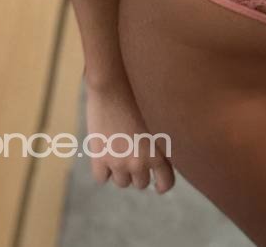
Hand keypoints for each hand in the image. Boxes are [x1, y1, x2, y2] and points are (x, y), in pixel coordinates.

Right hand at [84, 76, 174, 193]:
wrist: (113, 82)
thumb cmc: (140, 92)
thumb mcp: (160, 118)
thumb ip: (164, 140)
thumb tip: (166, 155)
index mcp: (160, 152)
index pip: (165, 183)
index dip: (161, 183)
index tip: (157, 181)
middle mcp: (141, 162)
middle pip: (141, 183)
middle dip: (139, 172)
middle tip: (135, 156)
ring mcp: (119, 162)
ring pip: (122, 182)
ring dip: (121, 171)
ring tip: (120, 150)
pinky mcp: (99, 158)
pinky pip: (101, 178)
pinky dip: (103, 170)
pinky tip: (105, 153)